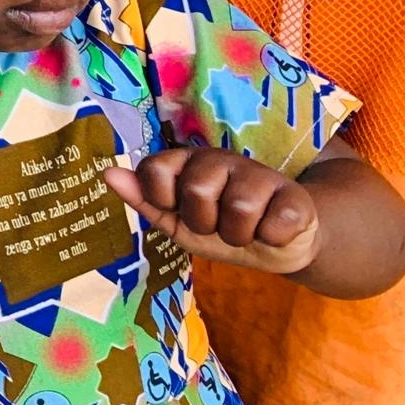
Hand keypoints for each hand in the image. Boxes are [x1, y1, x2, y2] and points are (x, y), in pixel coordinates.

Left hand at [106, 150, 320, 276]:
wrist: (276, 245)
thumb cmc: (219, 227)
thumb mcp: (175, 221)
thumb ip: (143, 198)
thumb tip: (108, 173)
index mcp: (186, 161)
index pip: (155, 168)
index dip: (163, 199)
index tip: (176, 210)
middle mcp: (220, 159)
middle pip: (197, 189)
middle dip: (203, 222)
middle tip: (216, 224)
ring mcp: (261, 174)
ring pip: (239, 209)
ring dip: (237, 235)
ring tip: (244, 230)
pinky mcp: (295, 197)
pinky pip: (274, 225)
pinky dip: (270, 239)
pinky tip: (273, 231)